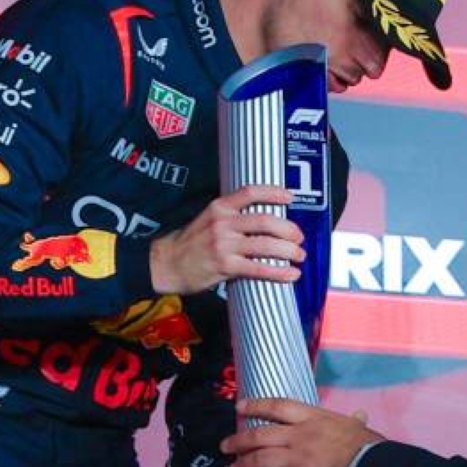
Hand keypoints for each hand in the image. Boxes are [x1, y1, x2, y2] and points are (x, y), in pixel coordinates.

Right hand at [149, 186, 304, 295]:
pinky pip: (259, 268)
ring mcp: (224, 245)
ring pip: (266, 244)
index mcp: (219, 207)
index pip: (250, 192)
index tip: (290, 198)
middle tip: (299, 237)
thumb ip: (232, 217)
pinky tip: (291, 274)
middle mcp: (223, 223)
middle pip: (265, 220)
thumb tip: (265, 221)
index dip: (273, 192)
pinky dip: (279, 271)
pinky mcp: (225, 266)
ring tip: (300, 255)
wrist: (167, 264)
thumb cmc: (191, 244)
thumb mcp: (208, 220)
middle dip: (288, 229)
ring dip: (289, 251)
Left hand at [222, 399, 381, 466]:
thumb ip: (351, 421)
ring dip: (242, 466)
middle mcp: (300, 435)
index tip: (239, 407)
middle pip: (260, 435)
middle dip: (238, 441)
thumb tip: (359, 416)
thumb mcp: (357, 427)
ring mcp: (298, 459)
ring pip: (260, 460)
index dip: (255, 405)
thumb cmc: (370, 448)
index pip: (277, 406)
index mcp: (313, 417)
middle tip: (225, 446)